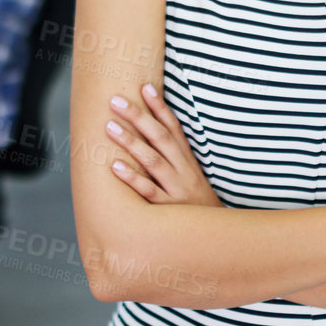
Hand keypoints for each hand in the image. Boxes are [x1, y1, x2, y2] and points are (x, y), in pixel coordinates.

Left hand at [104, 83, 220, 206]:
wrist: (215, 237)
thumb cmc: (195, 204)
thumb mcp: (190, 177)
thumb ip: (173, 157)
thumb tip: (150, 134)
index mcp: (188, 161)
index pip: (174, 128)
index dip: (160, 107)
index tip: (145, 87)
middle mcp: (183, 171)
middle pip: (160, 138)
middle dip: (138, 117)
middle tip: (115, 100)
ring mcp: (177, 190)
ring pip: (153, 161)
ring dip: (131, 142)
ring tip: (109, 127)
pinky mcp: (169, 210)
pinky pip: (148, 191)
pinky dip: (133, 178)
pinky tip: (115, 166)